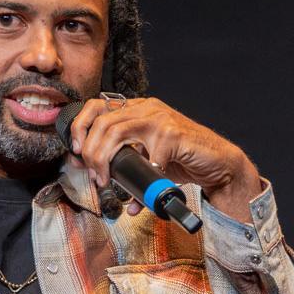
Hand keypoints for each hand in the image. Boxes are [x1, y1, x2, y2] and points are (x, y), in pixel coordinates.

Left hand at [64, 97, 262, 221]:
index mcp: (137, 109)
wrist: (218, 163)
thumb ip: (125, 161)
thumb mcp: (147, 157)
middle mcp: (147, 108)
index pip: (97, 106)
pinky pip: (148, 157)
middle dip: (91, 152)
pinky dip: (142, 177)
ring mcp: (160, 119)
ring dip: (105, 159)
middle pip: (103, 122)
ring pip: (117, 132)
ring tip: (106, 180)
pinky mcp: (173, 135)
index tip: (76, 152)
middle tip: (94, 175)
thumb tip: (99, 179)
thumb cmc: (182, 160)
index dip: (80, 127)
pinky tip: (144, 188)